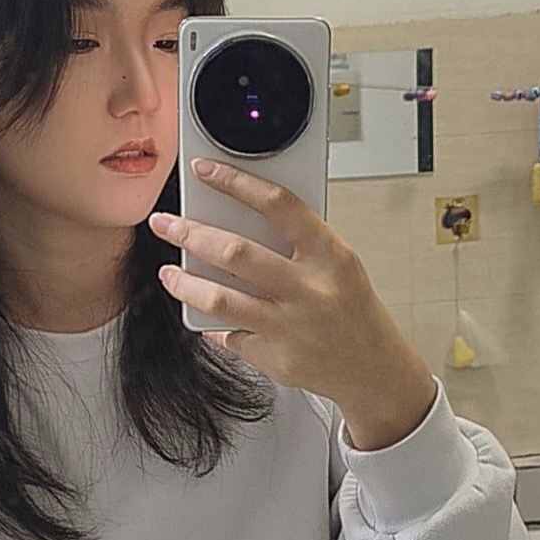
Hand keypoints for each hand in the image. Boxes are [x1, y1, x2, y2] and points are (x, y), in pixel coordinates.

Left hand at [149, 159, 435, 449]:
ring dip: (185, 283)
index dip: (235, 182)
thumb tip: (233, 218)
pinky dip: (213, 322)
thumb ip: (295, 241)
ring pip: (220, 299)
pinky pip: (229, 333)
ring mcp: (291, 327)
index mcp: (329, 255)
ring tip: (169, 272)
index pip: (278, 205)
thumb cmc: (350, 306)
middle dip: (190, 233)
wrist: (373, 368)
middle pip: (236, 253)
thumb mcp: (337, 262)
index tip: (204, 171)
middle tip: (165, 223)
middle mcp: (310, 290)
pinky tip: (205, 313)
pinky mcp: (275, 358)